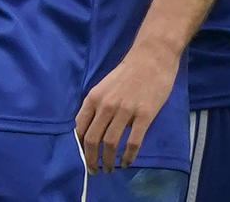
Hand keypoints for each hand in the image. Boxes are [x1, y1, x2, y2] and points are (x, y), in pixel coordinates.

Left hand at [75, 40, 179, 172]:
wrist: (150, 59)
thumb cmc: (127, 73)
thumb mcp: (103, 87)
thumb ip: (96, 106)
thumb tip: (89, 128)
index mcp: (93, 98)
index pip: (80, 126)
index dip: (79, 145)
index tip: (82, 157)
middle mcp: (106, 105)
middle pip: (93, 139)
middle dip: (91, 159)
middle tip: (94, 170)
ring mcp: (125, 111)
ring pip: (111, 143)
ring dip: (108, 161)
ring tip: (109, 169)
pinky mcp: (144, 115)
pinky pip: (133, 142)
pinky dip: (128, 156)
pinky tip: (126, 163)